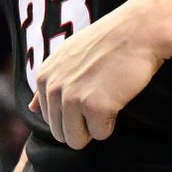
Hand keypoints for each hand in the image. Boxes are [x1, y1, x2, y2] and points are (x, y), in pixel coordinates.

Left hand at [29, 0, 167, 148]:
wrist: (139, 30)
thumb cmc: (108, 42)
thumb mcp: (67, 56)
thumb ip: (47, 84)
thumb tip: (31, 109)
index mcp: (43, 77)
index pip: (50, 119)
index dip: (74, 112)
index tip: (90, 90)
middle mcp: (53, 88)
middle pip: (61, 134)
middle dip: (82, 125)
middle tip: (100, 98)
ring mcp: (73, 98)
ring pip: (76, 140)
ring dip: (95, 127)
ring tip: (106, 100)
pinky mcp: (95, 107)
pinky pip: (100, 134)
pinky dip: (112, 123)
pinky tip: (117, 98)